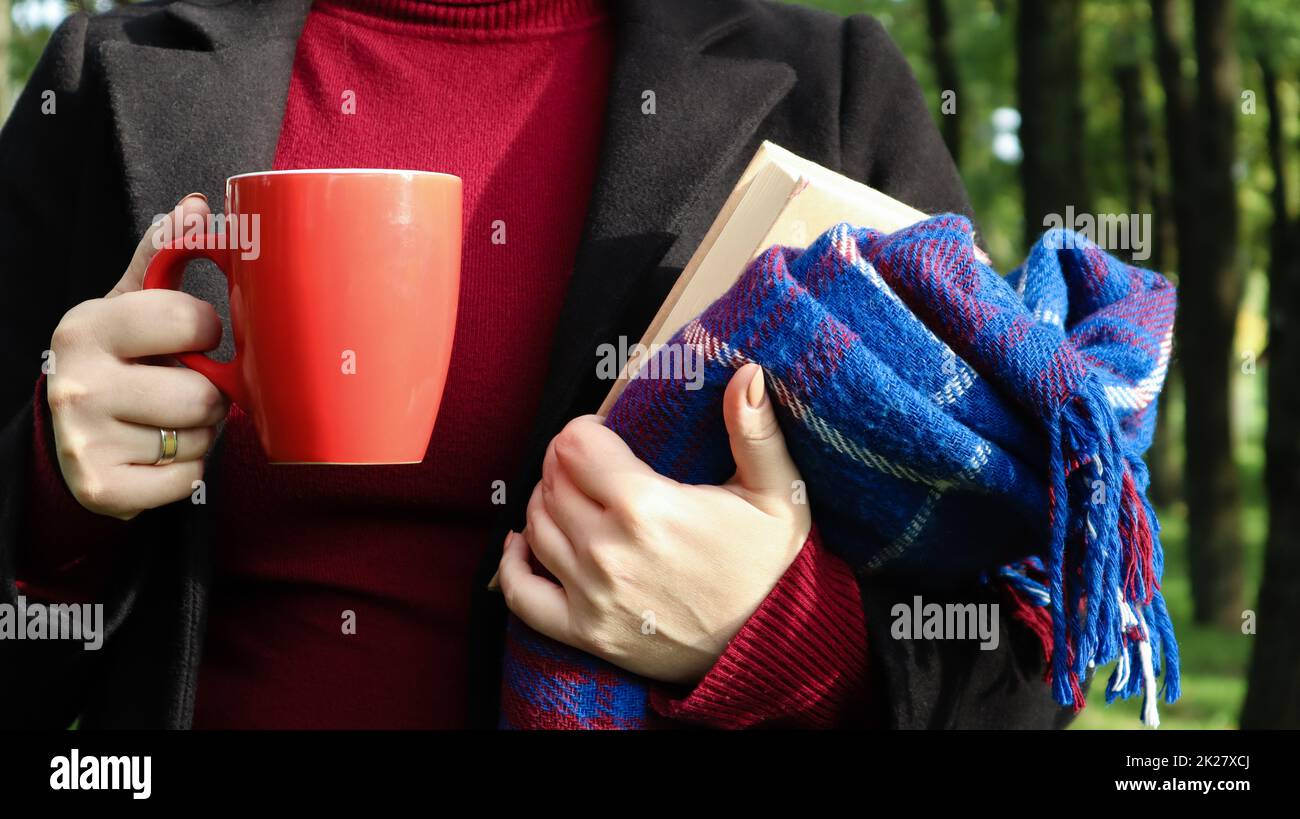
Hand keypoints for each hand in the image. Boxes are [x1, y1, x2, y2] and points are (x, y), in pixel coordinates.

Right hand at [46, 193, 228, 519]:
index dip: (207, 331)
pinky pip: (188, 481)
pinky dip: (186, 473)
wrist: (69, 438)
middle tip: (182, 390)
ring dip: (198, 435)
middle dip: (208, 395)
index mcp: (88, 326)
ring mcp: (85, 440)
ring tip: (168, 422)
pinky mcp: (102, 488)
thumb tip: (196, 206)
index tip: (191, 337)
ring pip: (198, 439)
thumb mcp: (130, 305)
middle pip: (202, 394)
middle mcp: (77, 382)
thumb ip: (162, 256)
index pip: (192, 320)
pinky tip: (157, 456)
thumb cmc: (118, 361)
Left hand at [498, 363, 810, 684]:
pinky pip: (521, 595)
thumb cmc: (773, 563)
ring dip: (546, 502)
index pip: (573, 445)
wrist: (773, 646)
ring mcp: (591, 594)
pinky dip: (514, 565)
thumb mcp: (777, 492)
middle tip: (594, 465)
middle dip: (566, 463)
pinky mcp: (585, 633)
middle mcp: (607, 550)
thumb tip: (749, 372)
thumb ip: (754, 431)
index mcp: (645, 506)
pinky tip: (524, 544)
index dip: (584, 431)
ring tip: (574, 497)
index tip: (605, 436)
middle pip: (551, 481)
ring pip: (534, 526)